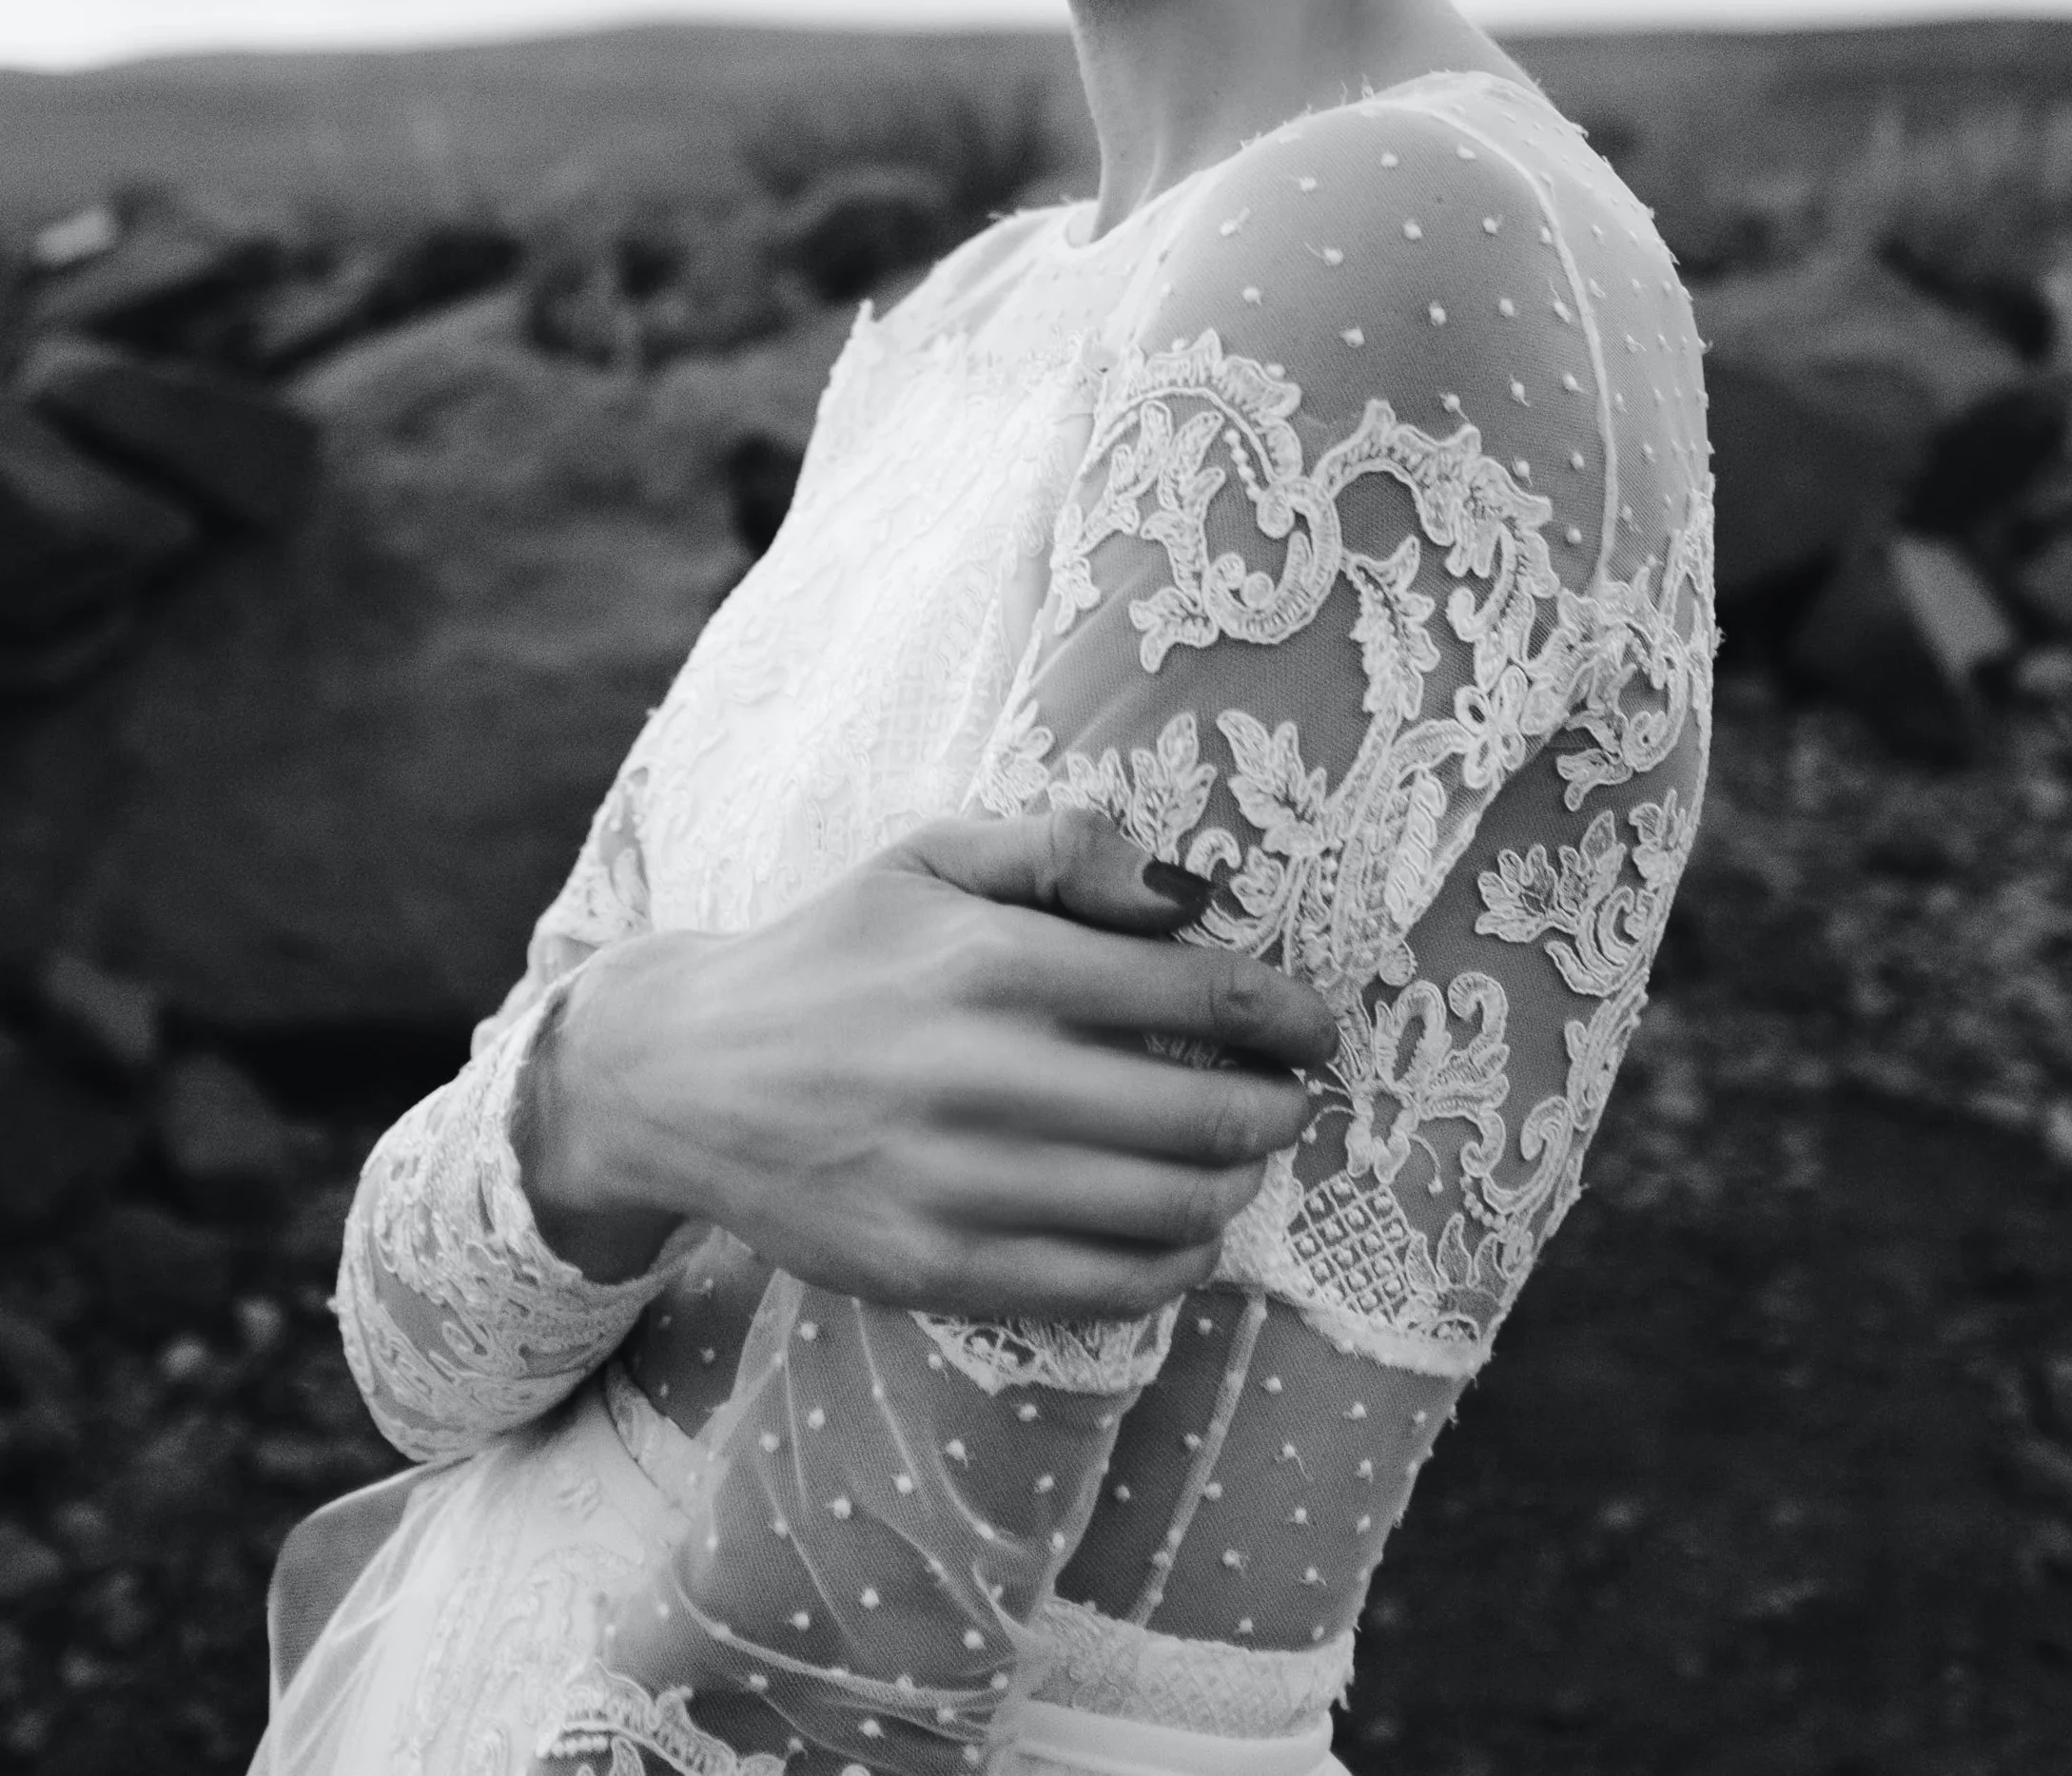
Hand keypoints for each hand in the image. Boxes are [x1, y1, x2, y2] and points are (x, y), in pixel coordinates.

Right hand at [519, 805, 1336, 1316]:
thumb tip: (1190, 893)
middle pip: (1201, 1113)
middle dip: (1275, 1112)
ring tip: (1240, 1164)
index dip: (1282, 1015)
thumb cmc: (831, 951)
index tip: (1319, 1031)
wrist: (686, 1076)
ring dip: (1232, 1189)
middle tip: (1292, 1103)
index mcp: (991, 960)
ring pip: (1164, 1210)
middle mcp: (982, 1076)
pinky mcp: (934, 1270)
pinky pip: (1097, 1288)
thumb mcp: (931, 857)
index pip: (1193, 991)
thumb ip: (1066, 850)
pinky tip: (1182, 1236)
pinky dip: (1169, 1267)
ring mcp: (958, 1186)